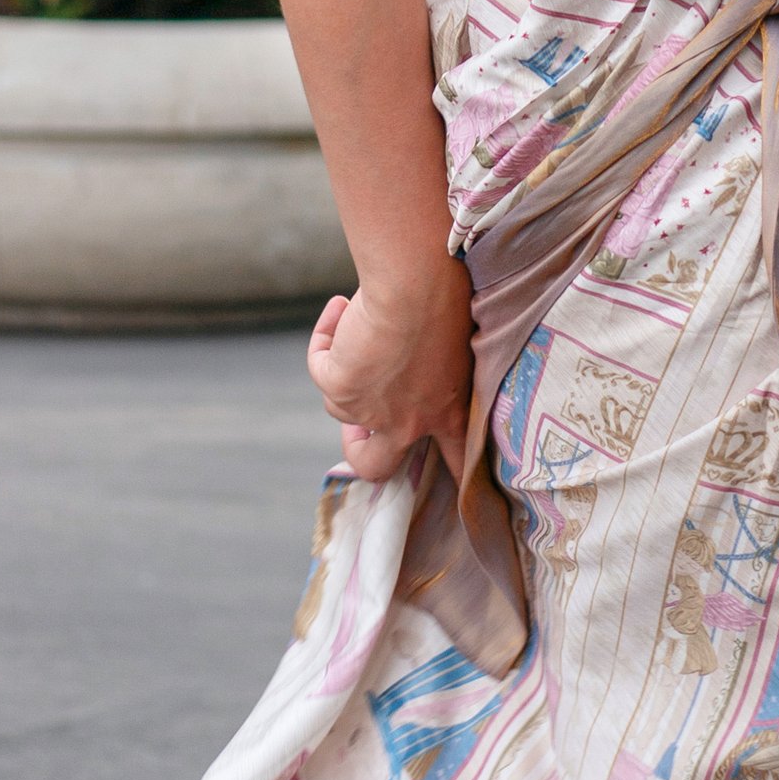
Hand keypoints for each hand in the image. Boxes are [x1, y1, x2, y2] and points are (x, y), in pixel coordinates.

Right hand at [308, 261, 473, 484]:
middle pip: (376, 465)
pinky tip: (339, 310)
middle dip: (359, 449)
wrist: (417, 280)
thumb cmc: (448, 293)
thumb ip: (441, 360)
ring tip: (359, 323)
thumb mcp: (457, 338)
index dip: (452, 478)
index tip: (457, 499)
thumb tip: (411, 357)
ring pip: (339, 406)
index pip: (458, 461)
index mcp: (449, 409)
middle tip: (358, 414)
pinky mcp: (341, 387)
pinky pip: (320, 366)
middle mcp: (410, 421)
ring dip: (344, 366)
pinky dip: (325, 338)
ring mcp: (372, 410)